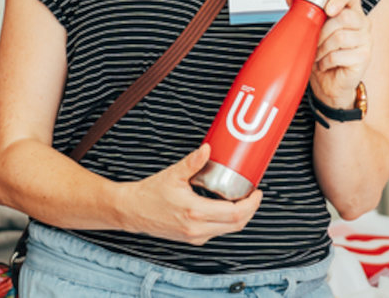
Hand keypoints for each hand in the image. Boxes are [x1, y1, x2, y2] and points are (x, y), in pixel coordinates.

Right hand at [119, 143, 262, 243]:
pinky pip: (217, 231)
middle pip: (237, 224)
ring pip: (228, 230)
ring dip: (240, 216)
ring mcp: (194, 236)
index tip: (257, 191)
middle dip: (251, 209)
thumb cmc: (149, 193)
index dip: (252, 203)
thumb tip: (207, 149)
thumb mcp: (173, 174)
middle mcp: (197, 229)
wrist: (130, 211)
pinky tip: (227, 206)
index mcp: (195, 212)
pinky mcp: (191, 239)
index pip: (235, 213)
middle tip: (254, 194)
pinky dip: (227, 221)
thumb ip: (193, 162)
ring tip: (243, 198)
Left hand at [297, 0, 369, 109]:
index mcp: (349, 10)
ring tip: (319, 55)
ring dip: (321, 48)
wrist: (328, 84)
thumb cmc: (321, 55)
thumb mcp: (308, 28)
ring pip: (340, 36)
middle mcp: (362, 22)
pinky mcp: (364, 56)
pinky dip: (325, 62)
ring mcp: (366, 39)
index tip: (328, 8)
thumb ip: (301, 5)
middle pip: (344, 16)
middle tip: (314, 41)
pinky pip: (339, 54)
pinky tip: (325, 64)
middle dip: (322, 31)